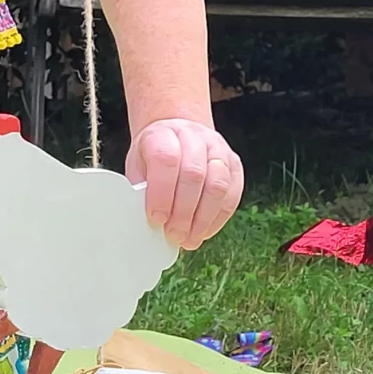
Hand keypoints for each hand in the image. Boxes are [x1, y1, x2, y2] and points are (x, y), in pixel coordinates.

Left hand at [125, 119, 242, 250]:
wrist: (175, 136)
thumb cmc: (153, 155)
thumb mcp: (138, 166)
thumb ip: (141, 190)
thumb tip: (146, 223)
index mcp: (162, 134)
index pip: (165, 159)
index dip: (161, 193)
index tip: (156, 218)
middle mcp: (193, 137)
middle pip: (194, 175)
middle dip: (183, 212)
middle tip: (173, 235)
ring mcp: (217, 149)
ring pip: (218, 186)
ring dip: (203, 219)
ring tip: (189, 239)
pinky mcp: (234, 165)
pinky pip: (232, 195)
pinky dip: (218, 219)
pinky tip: (203, 231)